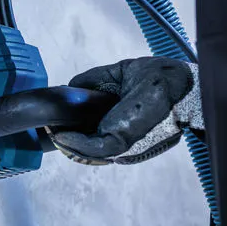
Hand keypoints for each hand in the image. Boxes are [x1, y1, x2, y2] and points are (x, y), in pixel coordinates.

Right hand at [50, 57, 203, 164]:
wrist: (176, 85)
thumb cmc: (157, 80)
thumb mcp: (117, 76)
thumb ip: (93, 80)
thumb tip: (69, 86)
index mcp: (122, 125)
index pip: (94, 134)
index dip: (74, 128)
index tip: (57, 120)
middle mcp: (121, 139)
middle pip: (86, 145)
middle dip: (66, 136)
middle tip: (50, 124)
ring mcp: (119, 143)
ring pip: (83, 149)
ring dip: (64, 139)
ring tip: (50, 126)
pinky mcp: (117, 142)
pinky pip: (86, 147)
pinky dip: (69, 141)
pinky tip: (57, 132)